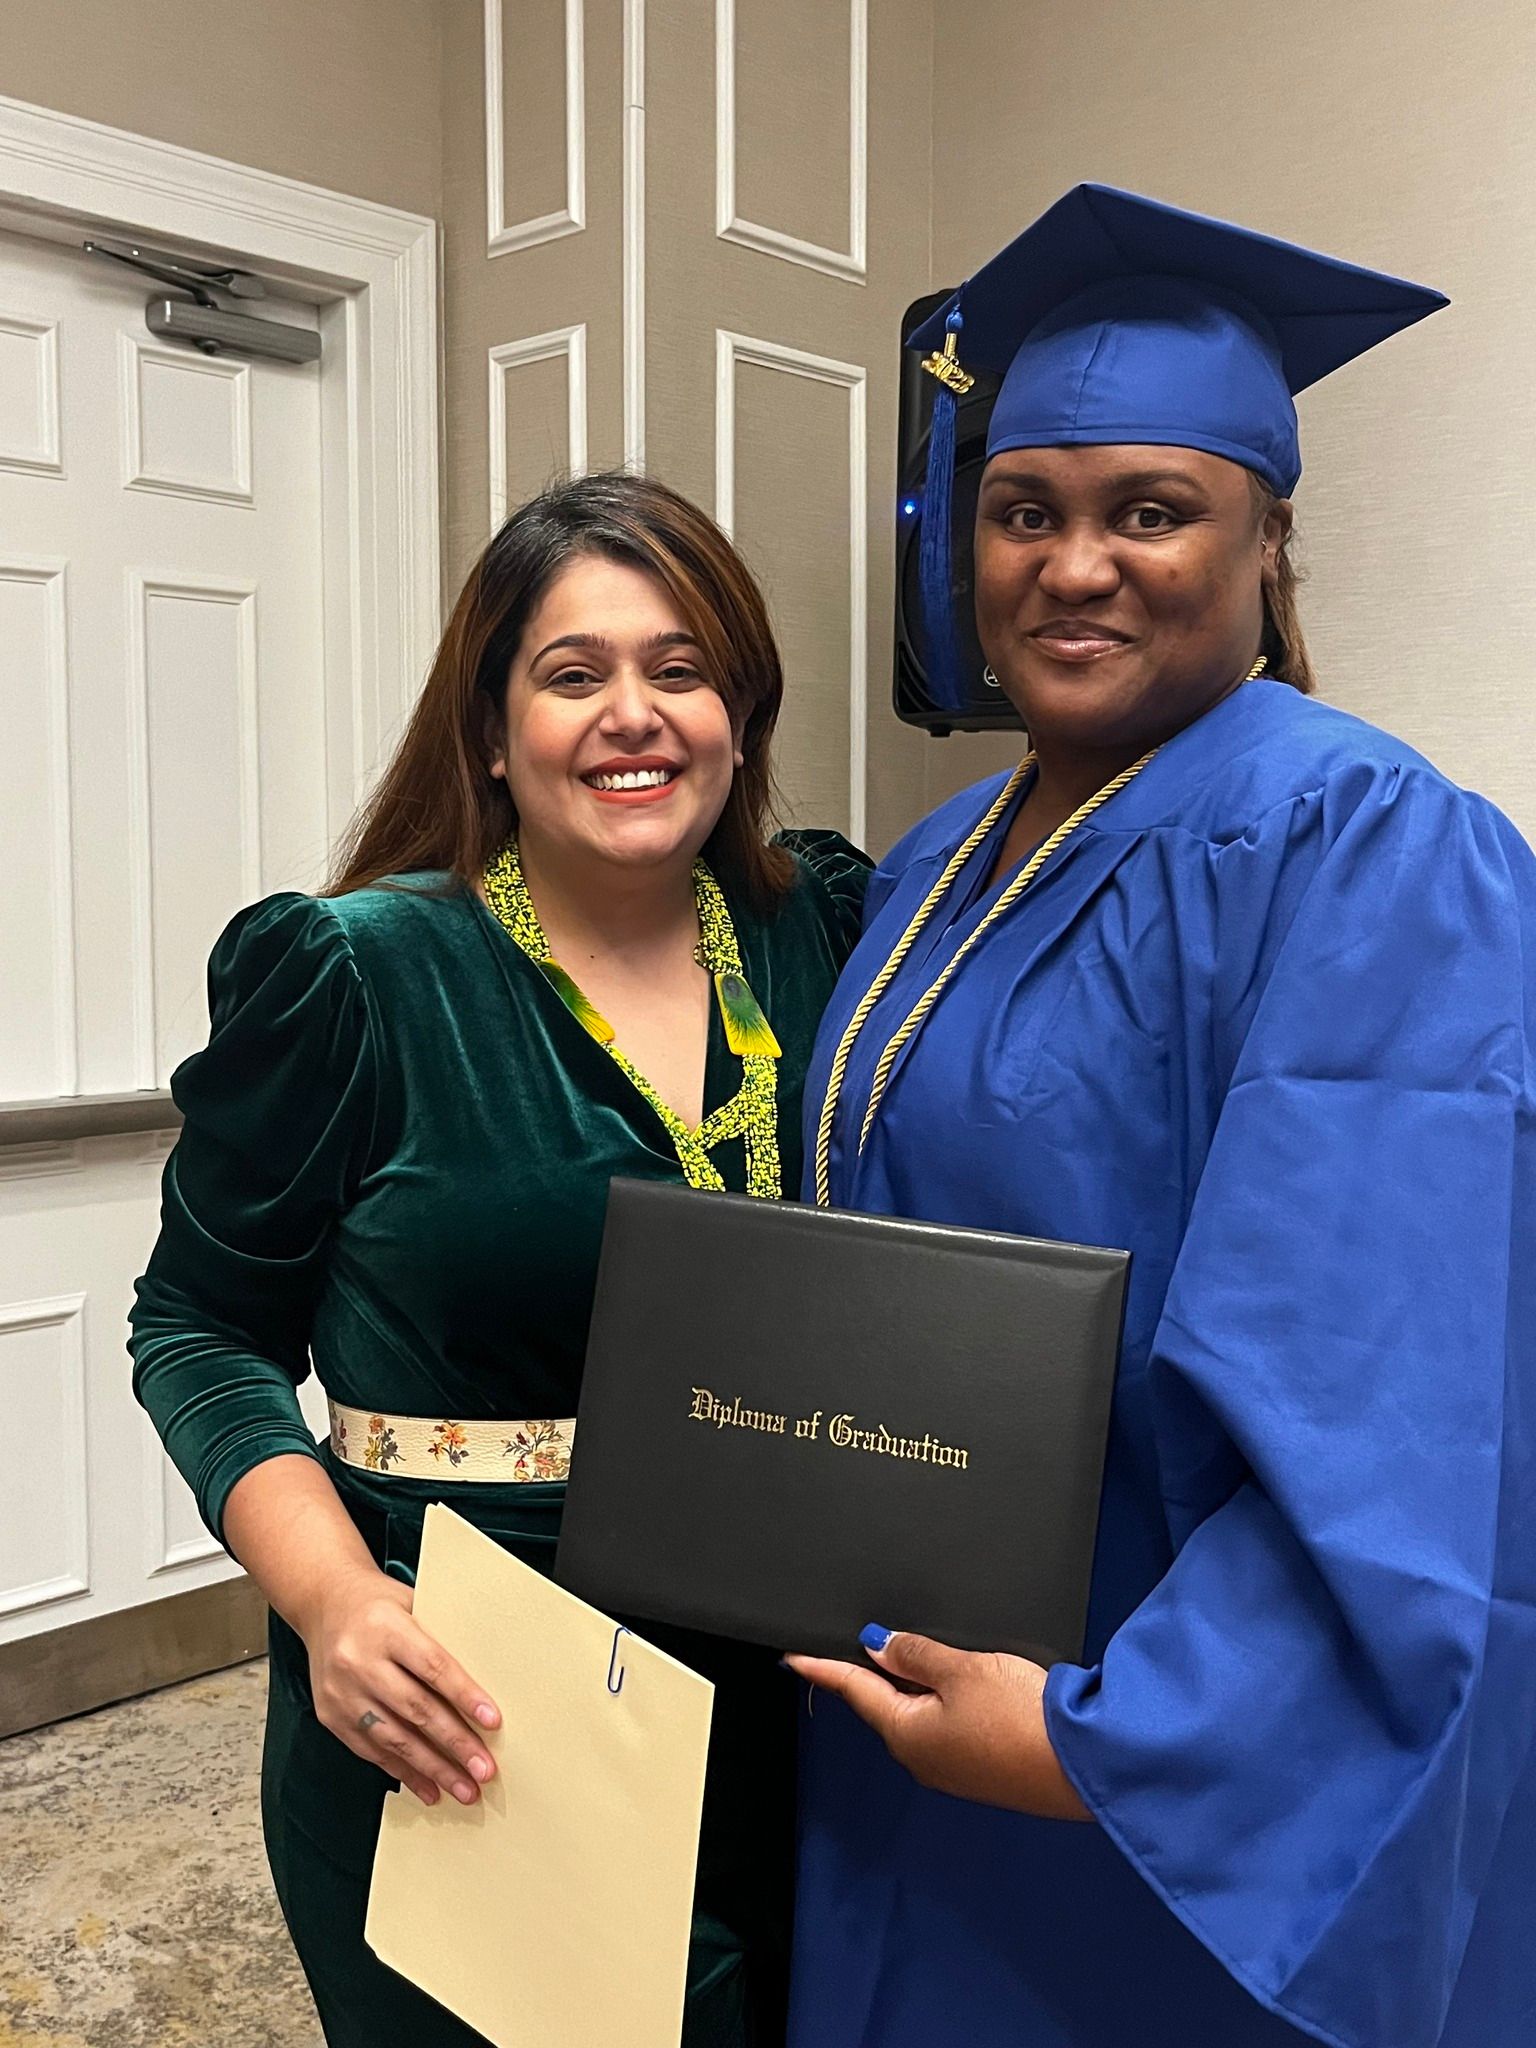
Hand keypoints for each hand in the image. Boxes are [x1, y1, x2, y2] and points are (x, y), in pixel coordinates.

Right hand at [297, 1563, 500, 1808]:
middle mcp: (359, 1661)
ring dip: (434, 1769)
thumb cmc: (378, 1603)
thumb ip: (441, 1638)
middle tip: (485, 1769)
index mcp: (384, 1627)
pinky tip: (430, 1788)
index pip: (432, 1666)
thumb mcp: (412, 1602)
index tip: (492, 1721)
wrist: (323, 1602)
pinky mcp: (331, 1717)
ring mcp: (342, 1693)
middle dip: (455, 1744)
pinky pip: (373, 1752)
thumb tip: (484, 1683)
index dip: (464, 1696)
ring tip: (465, 1788)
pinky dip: (405, 1773)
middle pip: (416, 1709)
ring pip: (395, 1738)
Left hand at [786, 1627, 1090, 1821]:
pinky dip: (947, 1703)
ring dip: (918, 1686)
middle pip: (888, 1704)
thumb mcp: (962, 1670)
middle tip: (869, 1639)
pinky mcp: (984, 1771)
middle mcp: (923, 1758)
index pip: (855, 1690)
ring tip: (925, 1653)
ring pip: (922, 1716)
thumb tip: (879, 1647)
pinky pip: (950, 1729)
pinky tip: (968, 1685)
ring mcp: (954, 1770)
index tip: (795, 1658)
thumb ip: (916, 1655)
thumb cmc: (1020, 1718)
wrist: (1082, 1766)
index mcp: (906, 1732)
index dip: (824, 1668)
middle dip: (879, 1672)